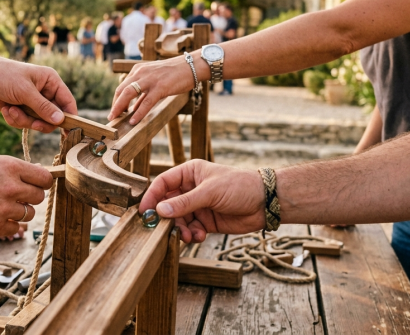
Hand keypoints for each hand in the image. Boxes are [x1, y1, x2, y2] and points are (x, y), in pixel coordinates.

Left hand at [0, 52, 76, 131]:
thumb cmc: (4, 76)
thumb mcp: (25, 91)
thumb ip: (43, 107)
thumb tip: (60, 120)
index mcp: (51, 82)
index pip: (68, 102)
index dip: (70, 117)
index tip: (69, 132)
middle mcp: (45, 92)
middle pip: (53, 117)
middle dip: (40, 121)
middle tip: (33, 123)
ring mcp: (33, 102)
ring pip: (37, 123)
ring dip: (23, 120)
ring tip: (11, 109)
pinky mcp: (22, 110)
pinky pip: (24, 123)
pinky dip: (14, 119)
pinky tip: (6, 109)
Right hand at [0, 154, 52, 236]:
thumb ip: (13, 168)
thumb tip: (36, 175)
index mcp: (11, 167)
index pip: (44, 178)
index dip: (43, 182)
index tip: (38, 185)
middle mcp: (10, 188)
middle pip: (40, 197)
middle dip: (30, 197)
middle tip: (17, 196)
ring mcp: (3, 209)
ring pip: (29, 214)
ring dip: (20, 211)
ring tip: (2, 205)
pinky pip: (15, 228)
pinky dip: (9, 225)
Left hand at [109, 55, 196, 124]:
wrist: (191, 66)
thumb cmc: (174, 74)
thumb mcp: (154, 81)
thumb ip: (143, 94)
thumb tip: (133, 108)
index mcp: (138, 70)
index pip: (122, 86)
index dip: (116, 100)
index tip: (114, 111)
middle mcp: (141, 72)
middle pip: (121, 90)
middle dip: (114, 104)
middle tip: (111, 117)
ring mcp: (150, 79)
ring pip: (129, 93)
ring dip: (120, 107)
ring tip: (116, 118)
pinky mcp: (160, 87)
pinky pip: (146, 102)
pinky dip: (138, 113)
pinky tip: (134, 121)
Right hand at [138, 160, 265, 242]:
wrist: (265, 202)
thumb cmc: (240, 186)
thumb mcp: (210, 192)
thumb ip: (184, 203)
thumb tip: (160, 211)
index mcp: (189, 174)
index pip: (163, 184)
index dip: (152, 197)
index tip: (144, 212)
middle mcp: (191, 189)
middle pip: (168, 205)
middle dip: (167, 218)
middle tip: (165, 230)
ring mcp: (198, 206)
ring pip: (178, 220)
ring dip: (180, 230)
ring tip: (188, 236)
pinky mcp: (206, 221)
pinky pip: (191, 229)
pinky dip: (192, 235)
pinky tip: (199, 236)